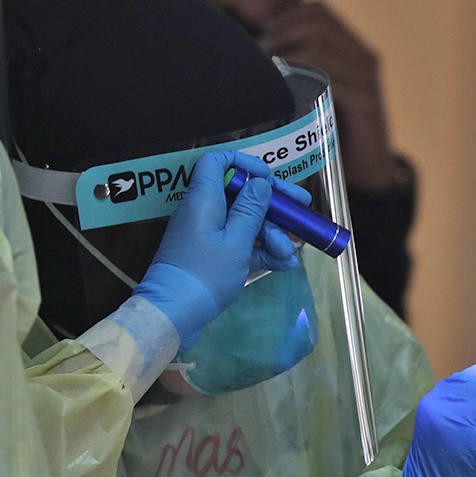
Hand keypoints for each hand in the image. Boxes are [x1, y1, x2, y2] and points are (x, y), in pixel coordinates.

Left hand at [135, 151, 307, 349]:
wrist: (174, 314)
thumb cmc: (205, 273)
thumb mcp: (236, 241)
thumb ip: (251, 209)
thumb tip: (261, 182)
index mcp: (205, 199)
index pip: (217, 162)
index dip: (244, 163)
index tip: (269, 177)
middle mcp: (204, 212)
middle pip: (240, 195)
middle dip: (273, 205)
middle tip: (302, 209)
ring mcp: (207, 236)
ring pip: (244, 224)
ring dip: (271, 236)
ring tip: (290, 254)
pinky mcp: (211, 258)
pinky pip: (240, 246)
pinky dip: (261, 253)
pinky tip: (286, 265)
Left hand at [262, 1, 402, 188]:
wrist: (370, 174)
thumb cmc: (336, 134)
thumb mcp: (321, 94)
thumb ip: (303, 72)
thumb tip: (258, 56)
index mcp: (354, 50)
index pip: (318, 11)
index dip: (285, 17)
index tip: (263, 38)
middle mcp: (364, 58)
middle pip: (316, 21)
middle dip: (281, 32)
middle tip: (260, 55)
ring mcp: (366, 78)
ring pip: (318, 45)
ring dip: (286, 54)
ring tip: (268, 72)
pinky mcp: (364, 101)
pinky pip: (328, 76)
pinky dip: (301, 78)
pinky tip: (283, 90)